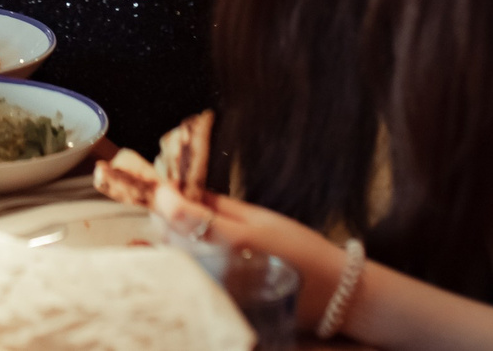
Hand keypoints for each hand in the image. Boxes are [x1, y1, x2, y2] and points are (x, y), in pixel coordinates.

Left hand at [151, 180, 351, 324]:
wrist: (328, 294)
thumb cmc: (299, 248)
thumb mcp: (261, 217)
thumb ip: (220, 205)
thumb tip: (186, 190)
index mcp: (233, 241)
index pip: (181, 215)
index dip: (165, 196)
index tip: (163, 185)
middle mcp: (218, 270)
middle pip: (169, 237)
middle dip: (164, 215)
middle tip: (171, 200)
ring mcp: (214, 292)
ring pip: (172, 258)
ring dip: (169, 237)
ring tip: (183, 224)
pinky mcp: (216, 305)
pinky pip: (184, 277)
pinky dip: (180, 259)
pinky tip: (190, 249)